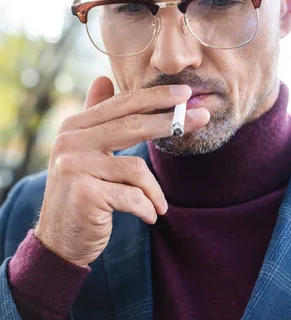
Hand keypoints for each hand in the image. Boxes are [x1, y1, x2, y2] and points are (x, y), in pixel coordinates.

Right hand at [34, 76, 209, 266]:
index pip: (121, 105)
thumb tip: (103, 78)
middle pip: (132, 126)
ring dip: (155, 192)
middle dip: (171, 122)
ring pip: (137, 169)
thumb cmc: (81, 195)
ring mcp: (75, 168)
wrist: (58, 242)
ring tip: (158, 206)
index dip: (155, 97)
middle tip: (203, 117)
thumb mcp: (83, 153)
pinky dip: (147, 208)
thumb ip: (95, 118)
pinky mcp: (85, 194)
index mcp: (73, 128)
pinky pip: (133, 196)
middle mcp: (69, 143)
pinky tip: (150, 217)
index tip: (185, 93)